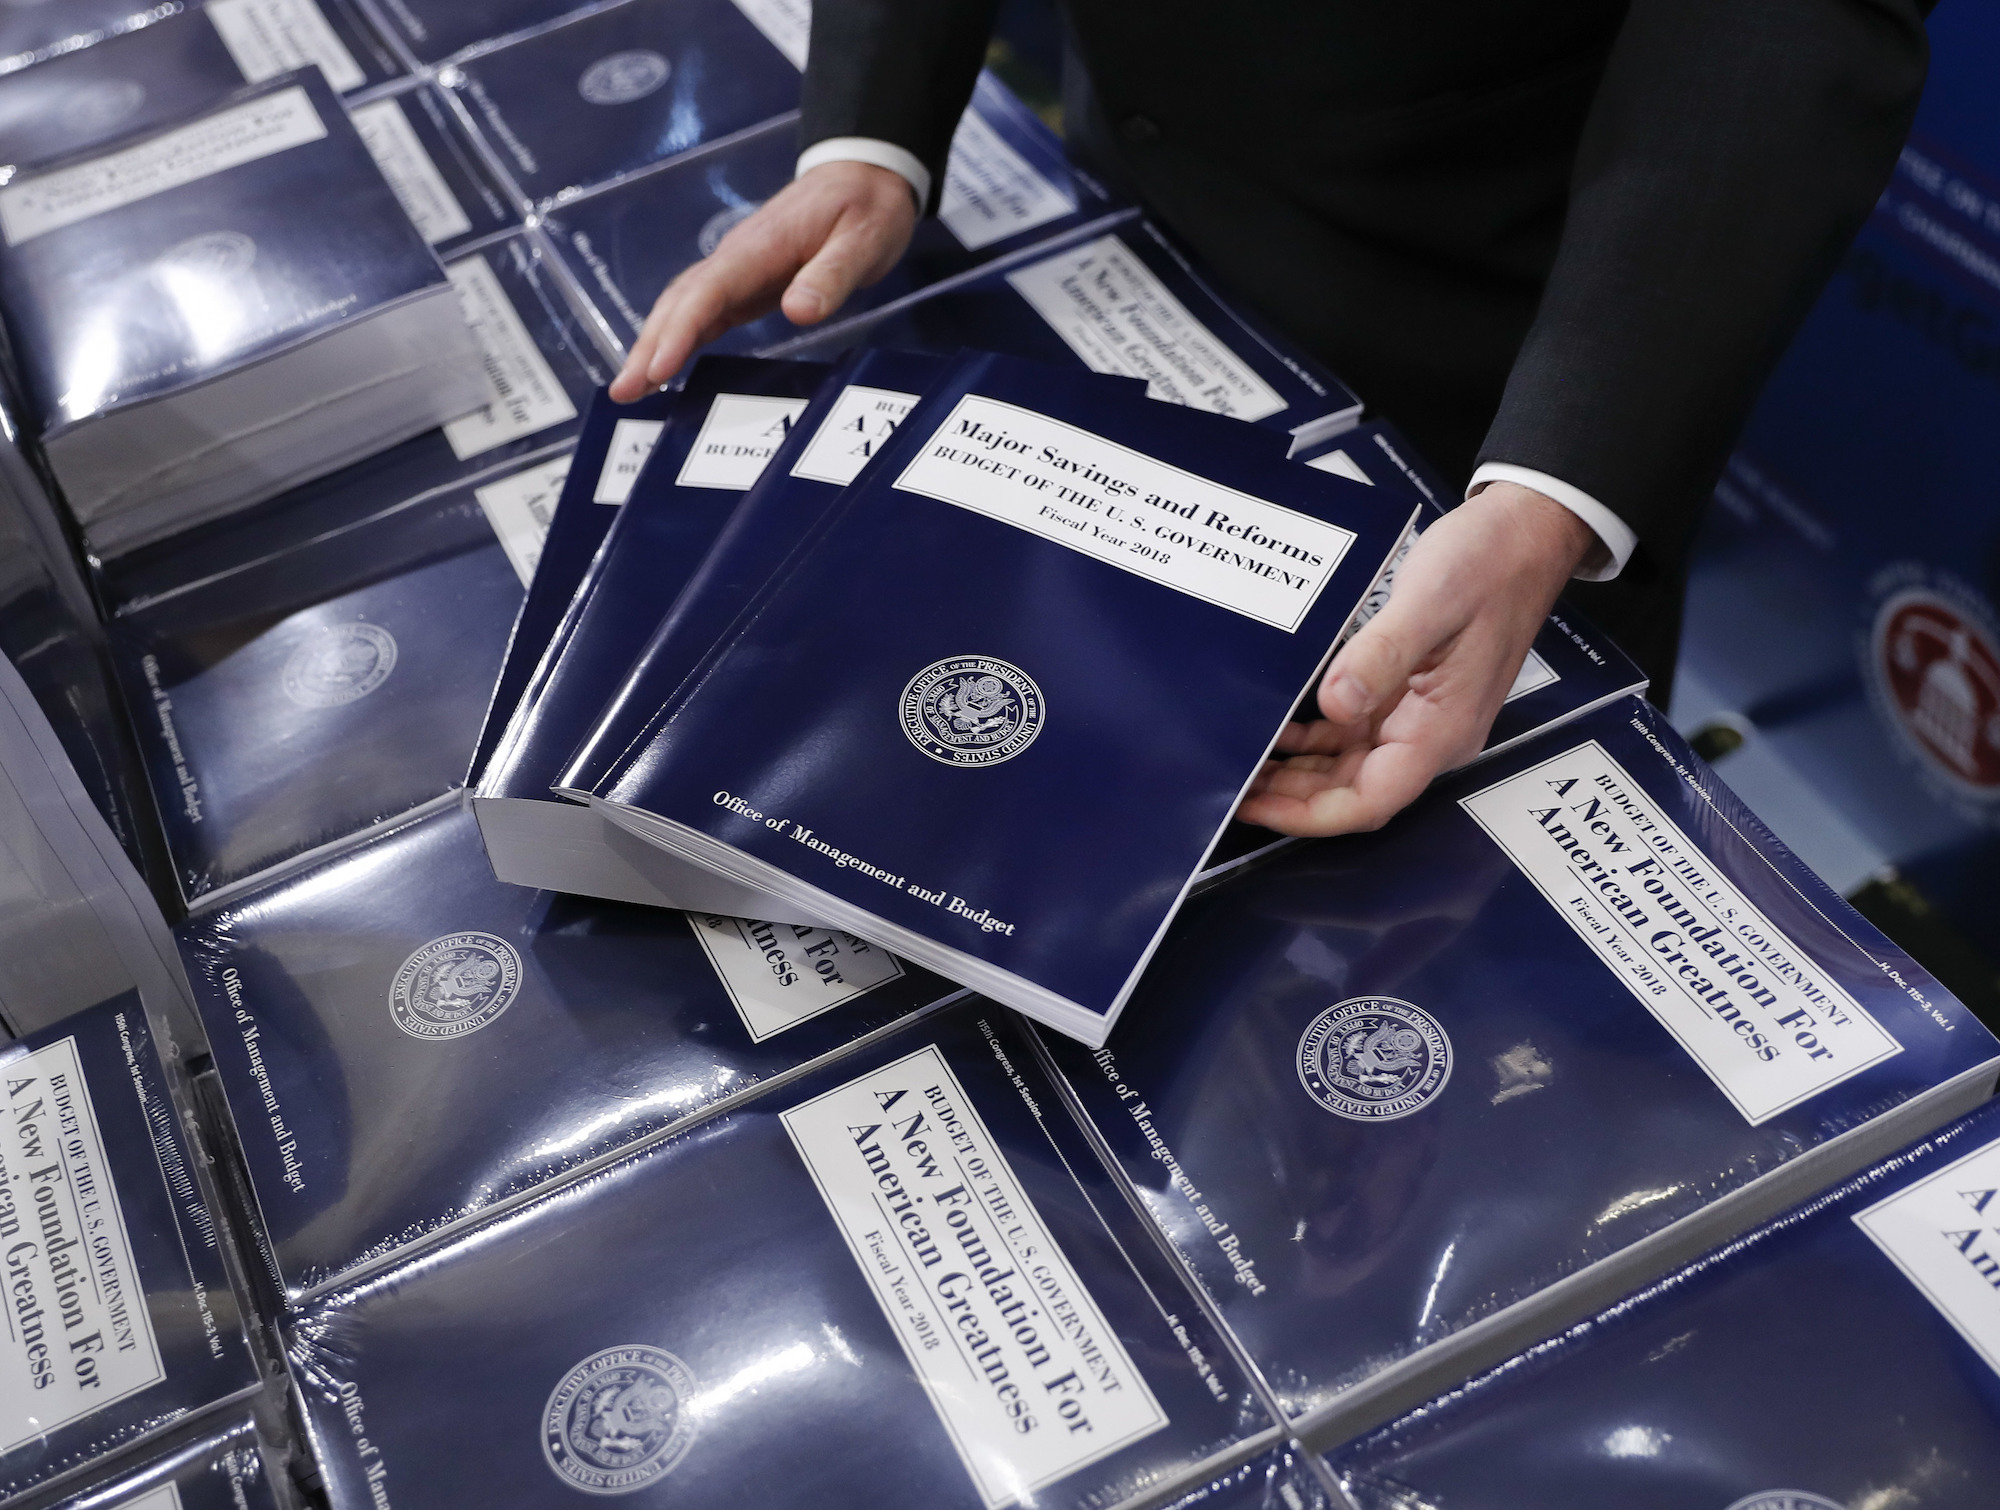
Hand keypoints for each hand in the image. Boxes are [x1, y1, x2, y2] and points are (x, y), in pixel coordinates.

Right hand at [608, 161, 918, 401]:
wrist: (864, 174)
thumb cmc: (867, 206)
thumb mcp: (863, 240)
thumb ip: (831, 275)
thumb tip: (797, 311)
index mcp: (760, 247)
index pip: (708, 292)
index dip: (679, 332)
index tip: (658, 369)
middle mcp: (737, 257)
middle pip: (681, 303)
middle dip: (649, 347)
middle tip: (624, 391)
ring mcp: (738, 268)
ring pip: (684, 307)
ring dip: (654, 345)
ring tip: (631, 387)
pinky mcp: (746, 281)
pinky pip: (703, 310)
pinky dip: (678, 337)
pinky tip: (665, 365)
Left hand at [1237, 481, 1602, 835]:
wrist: (1528, 531)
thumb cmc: (1492, 562)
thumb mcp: (1431, 603)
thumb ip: (1382, 656)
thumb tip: (1335, 706)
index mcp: (1441, 729)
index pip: (1370, 801)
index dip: (1309, 815)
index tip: (1257, 806)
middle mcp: (1431, 734)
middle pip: (1353, 791)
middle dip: (1292, 796)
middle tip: (1233, 786)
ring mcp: (1419, 716)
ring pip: (1348, 765)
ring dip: (1297, 770)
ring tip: (1245, 761)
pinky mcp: (1409, 693)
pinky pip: (1354, 731)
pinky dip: (1313, 735)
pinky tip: (1278, 724)